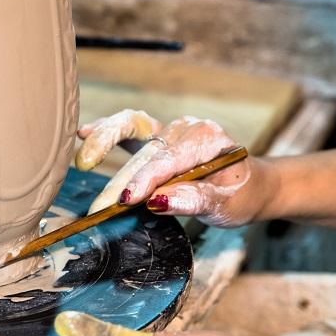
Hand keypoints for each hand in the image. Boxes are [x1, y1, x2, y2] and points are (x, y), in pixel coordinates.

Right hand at [76, 109, 266, 226]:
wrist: (251, 183)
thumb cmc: (241, 194)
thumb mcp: (227, 205)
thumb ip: (194, 200)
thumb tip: (158, 202)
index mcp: (208, 140)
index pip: (170, 160)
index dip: (146, 180)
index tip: (126, 200)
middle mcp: (186, 129)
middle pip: (147, 152)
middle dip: (121, 180)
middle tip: (100, 208)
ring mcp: (170, 130)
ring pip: (132, 129)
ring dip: (105, 142)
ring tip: (84, 159)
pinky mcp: (157, 136)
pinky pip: (130, 127)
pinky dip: (106, 130)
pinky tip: (84, 134)